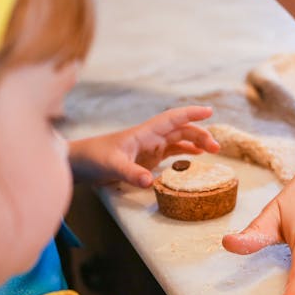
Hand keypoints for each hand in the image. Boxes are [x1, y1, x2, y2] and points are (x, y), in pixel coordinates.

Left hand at [67, 106, 219, 187]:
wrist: (78, 163)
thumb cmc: (92, 158)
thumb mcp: (111, 166)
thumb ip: (131, 173)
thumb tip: (150, 182)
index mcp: (144, 133)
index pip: (172, 119)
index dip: (191, 114)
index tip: (209, 111)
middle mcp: (149, 137)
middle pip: (180, 130)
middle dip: (199, 134)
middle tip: (216, 147)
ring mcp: (149, 147)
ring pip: (178, 140)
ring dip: (195, 143)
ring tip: (213, 151)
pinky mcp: (146, 158)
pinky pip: (171, 152)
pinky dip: (185, 153)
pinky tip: (196, 157)